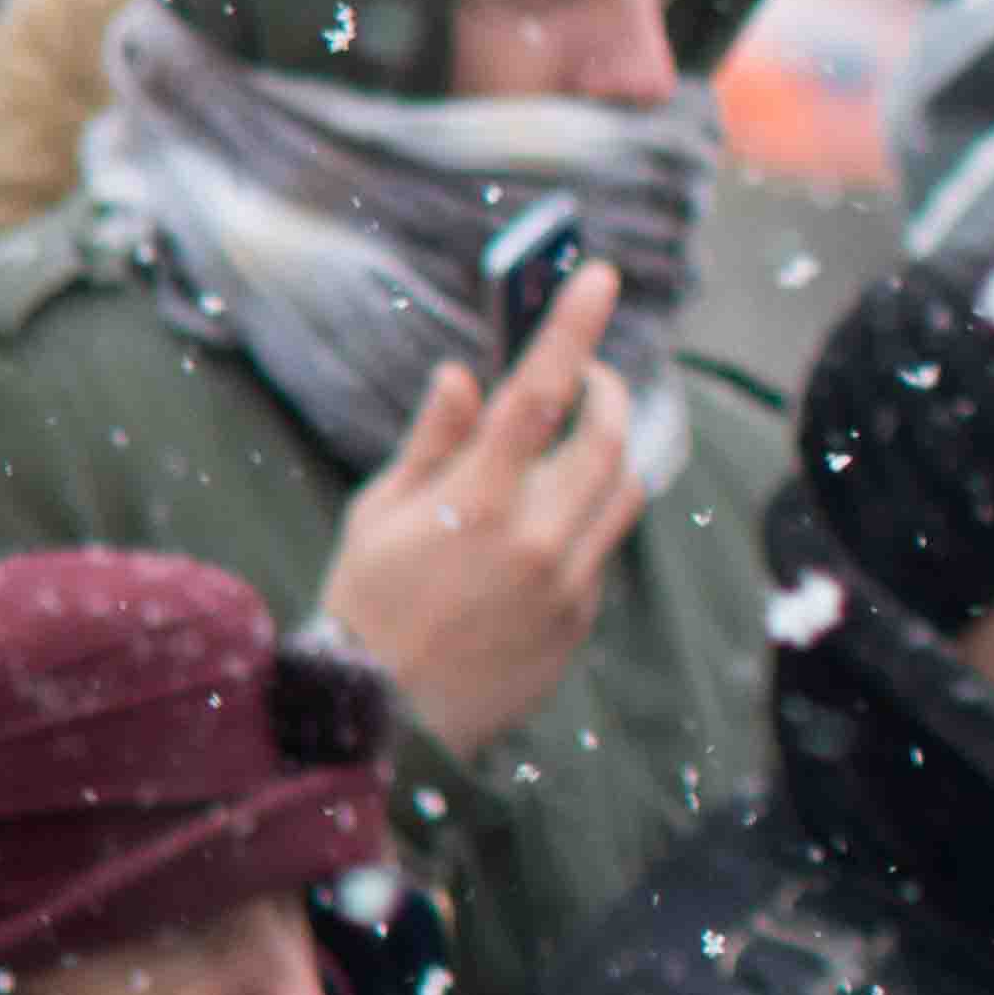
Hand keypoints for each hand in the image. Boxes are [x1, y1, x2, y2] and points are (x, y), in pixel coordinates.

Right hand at [314, 259, 647, 757]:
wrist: (387, 717)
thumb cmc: (367, 603)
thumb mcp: (380, 513)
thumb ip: (433, 442)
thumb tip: (464, 375)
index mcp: (476, 500)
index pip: (538, 393)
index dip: (572, 328)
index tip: (603, 277)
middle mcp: (537, 536)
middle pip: (608, 437)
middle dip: (608, 392)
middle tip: (590, 376)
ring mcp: (569, 580)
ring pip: (626, 490)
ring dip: (612, 451)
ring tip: (575, 439)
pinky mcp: (585, 617)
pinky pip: (606, 546)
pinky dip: (589, 516)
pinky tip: (545, 523)